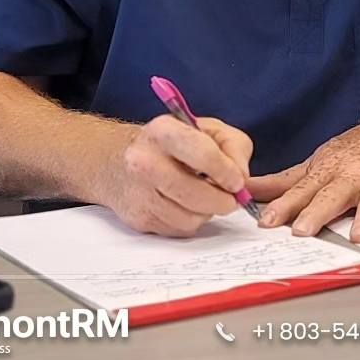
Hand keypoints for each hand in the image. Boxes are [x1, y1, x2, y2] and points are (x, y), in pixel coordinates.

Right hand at [98, 115, 252, 236]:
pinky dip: (192, 221)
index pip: (202, 153)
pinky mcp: (138, 218)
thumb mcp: (207, 129)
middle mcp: (144, 161)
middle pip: (195, 193)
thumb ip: (233, 146)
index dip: (225, 171)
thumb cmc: (171, 143)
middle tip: (231, 198)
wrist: (118, 161)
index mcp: (163, 131)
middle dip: (222, 200)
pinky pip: (179, 229)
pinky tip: (187, 205)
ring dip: (207, 212)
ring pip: (190, 217)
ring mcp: (139, 192)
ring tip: (206, 197)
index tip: (237, 182)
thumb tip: (241, 178)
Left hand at [248, 113, 359, 242]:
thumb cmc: (357, 151)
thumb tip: (248, 189)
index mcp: (328, 171)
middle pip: (332, 196)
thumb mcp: (319, 161)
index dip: (284, 206)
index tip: (266, 222)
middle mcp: (352, 177)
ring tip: (359, 236)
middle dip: (316, 213)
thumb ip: (285, 181)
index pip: (302, 191)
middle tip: (302, 232)